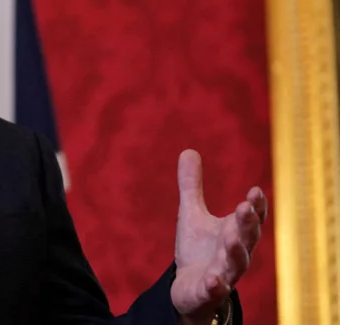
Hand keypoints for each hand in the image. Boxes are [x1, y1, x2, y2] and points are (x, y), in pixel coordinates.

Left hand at [171, 149, 267, 324]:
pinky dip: (216, 286)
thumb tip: (189, 150)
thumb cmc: (198, 249)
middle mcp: (235, 253)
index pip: (251, 219)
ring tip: (230, 237)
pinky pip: (216, 290)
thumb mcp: (192, 214)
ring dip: (235, 251)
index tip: (255, 190)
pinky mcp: (209, 292)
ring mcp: (224, 273)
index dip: (255, 206)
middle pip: (247, 238)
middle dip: (247, 224)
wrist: (191, 288)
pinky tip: (214, 280)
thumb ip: (192, 186)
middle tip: (245, 207)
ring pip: (236, 264)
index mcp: (235, 233)